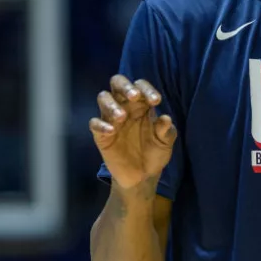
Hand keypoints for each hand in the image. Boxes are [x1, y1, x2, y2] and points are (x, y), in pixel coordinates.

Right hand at [89, 74, 177, 189]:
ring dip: (112, 104)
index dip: (147, 89)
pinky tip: (111, 131)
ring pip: (103, 98)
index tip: (156, 101)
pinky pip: (95, 124)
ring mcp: (111, 119)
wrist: (143, 176)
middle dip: (125, 86)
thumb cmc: (155, 153)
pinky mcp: (101, 135)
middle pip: (117, 83)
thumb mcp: (165, 142)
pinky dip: (101, 125)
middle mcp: (125, 106)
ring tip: (122, 117)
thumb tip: (166, 118)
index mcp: (141, 104)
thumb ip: (166, 130)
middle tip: (134, 96)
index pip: (140, 86)